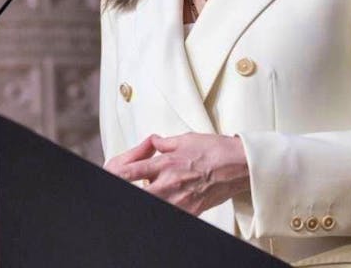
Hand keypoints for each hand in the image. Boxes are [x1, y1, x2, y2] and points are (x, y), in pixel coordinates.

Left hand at [106, 133, 249, 215]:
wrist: (240, 165)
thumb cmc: (216, 150)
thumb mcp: (185, 139)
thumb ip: (164, 143)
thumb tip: (153, 142)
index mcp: (165, 164)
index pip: (131, 172)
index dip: (117, 175)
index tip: (110, 176)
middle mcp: (170, 183)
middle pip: (140, 194)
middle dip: (132, 191)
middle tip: (131, 187)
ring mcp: (180, 200)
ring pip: (155, 204)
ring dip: (150, 197)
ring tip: (153, 190)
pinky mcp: (192, 211)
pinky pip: (173, 212)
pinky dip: (168, 206)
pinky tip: (169, 200)